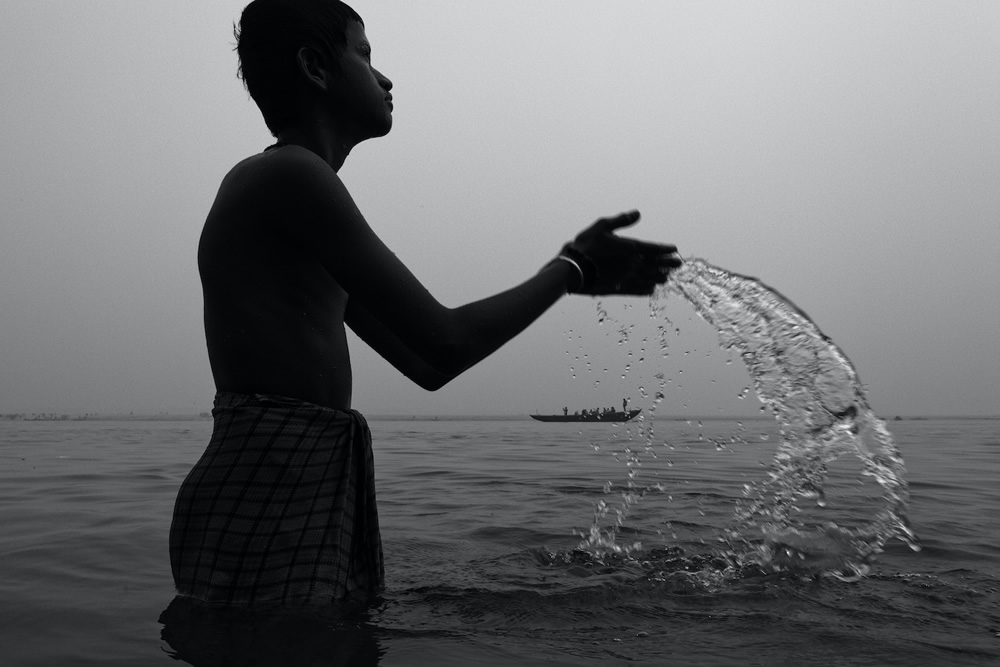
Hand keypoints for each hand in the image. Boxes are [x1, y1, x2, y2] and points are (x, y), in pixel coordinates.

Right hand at [561, 210, 680, 294]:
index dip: (666, 250)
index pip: (654, 249)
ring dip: (659, 277)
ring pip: (648, 279)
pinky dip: (646, 290)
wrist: (572, 270)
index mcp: (629, 248)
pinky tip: (651, 290)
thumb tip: (637, 214)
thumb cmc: (585, 246)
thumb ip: (621, 221)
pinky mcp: (618, 289)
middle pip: (655, 265)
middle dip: (668, 264)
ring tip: (667, 277)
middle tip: (678, 264)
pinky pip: (637, 290)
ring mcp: (626, 278)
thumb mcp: (602, 227)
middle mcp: (632, 265)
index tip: (674, 250)